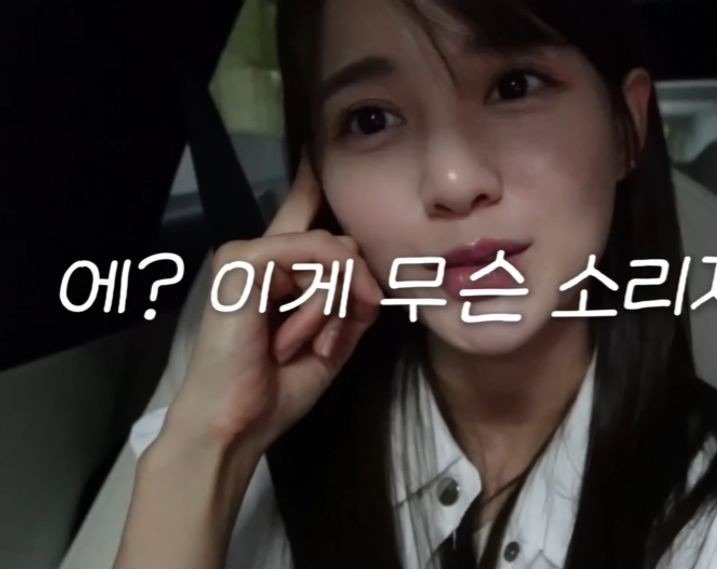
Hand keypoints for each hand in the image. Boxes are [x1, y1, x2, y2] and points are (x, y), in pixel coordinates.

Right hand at [163, 157, 382, 456]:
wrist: (235, 425)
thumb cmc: (276, 391)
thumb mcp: (332, 344)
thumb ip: (352, 305)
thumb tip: (368, 274)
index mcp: (279, 274)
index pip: (302, 217)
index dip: (311, 186)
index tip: (316, 150)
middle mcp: (262, 256)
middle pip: (339, 242)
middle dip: (354, 290)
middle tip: (331, 339)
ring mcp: (248, 255)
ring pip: (331, 249)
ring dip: (337, 302)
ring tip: (312, 344)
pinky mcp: (242, 263)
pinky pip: (310, 254)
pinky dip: (322, 296)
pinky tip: (309, 329)